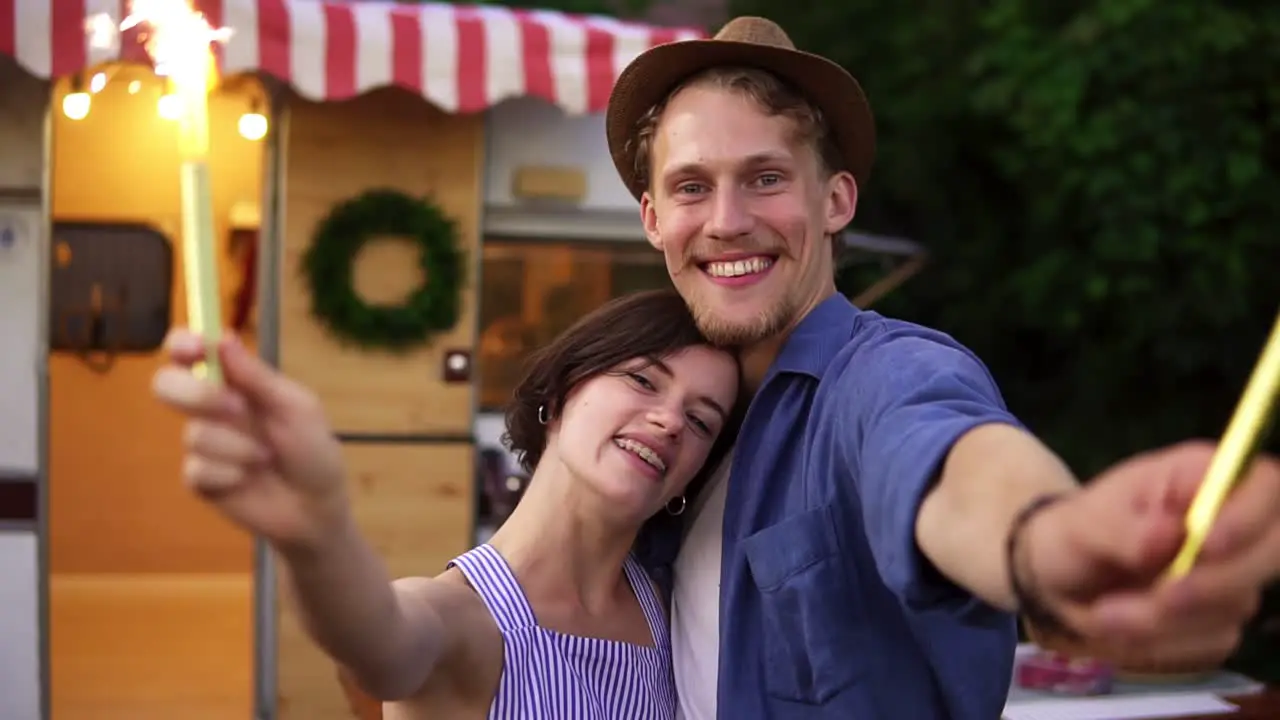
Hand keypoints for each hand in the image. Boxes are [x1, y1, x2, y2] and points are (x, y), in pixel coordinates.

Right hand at [151, 329, 349, 550]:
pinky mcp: (199, 480)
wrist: (316, 507)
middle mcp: (211, 409)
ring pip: (193, 434)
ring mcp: (203, 444)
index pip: (191, 353)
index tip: (193, 349)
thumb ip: (259, 378)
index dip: (182, 344)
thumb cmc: (313, 450)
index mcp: (235, 383)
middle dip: (197, 395)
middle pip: (167, 385)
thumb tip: (224, 338)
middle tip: (235, 408)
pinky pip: (197, 469)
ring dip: (236, 446)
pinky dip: (230, 474)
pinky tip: (249, 480)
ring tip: (266, 457)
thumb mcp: (297, 408)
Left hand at [1022, 441, 1279, 668]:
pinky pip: (1209, 643)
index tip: (1207, 545)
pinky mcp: (1219, 621)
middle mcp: (1229, 526)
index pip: (1265, 487)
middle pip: (1271, 553)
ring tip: (1104, 612)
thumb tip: (1169, 535)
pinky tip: (1121, 626)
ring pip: (1232, 607)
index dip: (1249, 517)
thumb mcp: (1080, 524)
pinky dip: (1161, 643)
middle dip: (1213, 584)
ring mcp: (1231, 577)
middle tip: (1159, 598)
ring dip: (1165, 620)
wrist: (1058, 579)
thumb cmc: (1073, 533)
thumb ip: (1122, 528)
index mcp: (1200, 480)